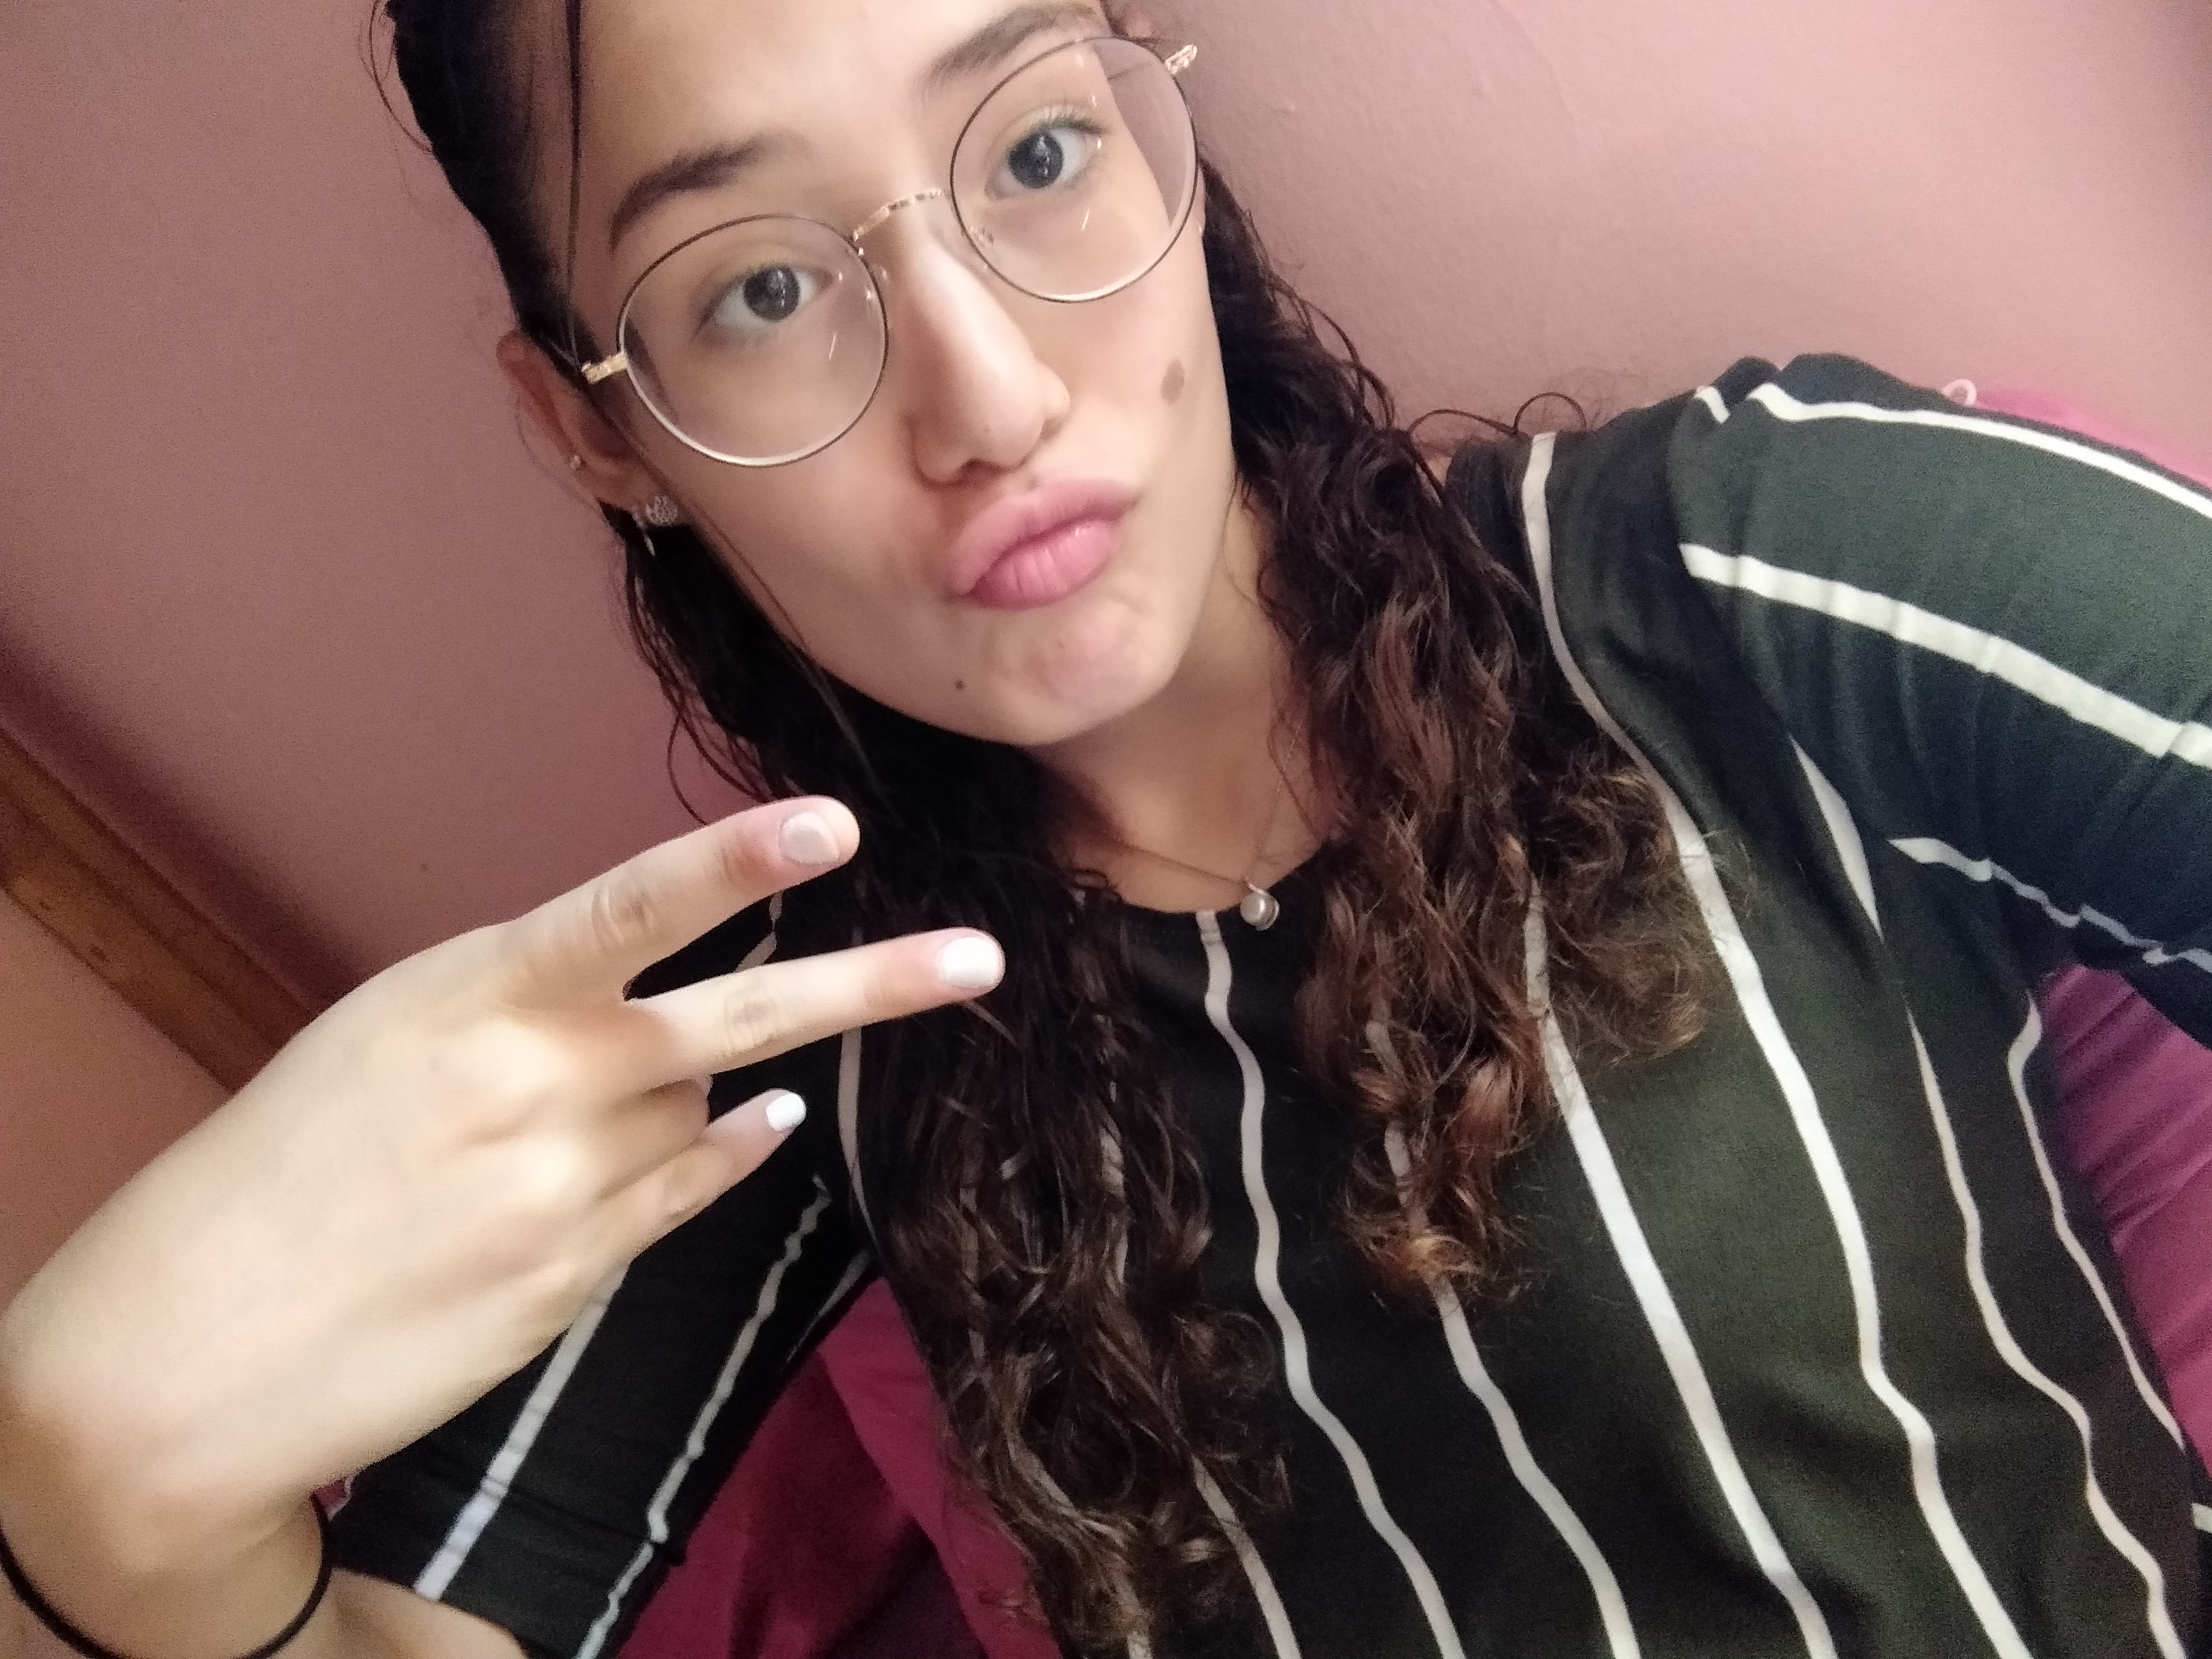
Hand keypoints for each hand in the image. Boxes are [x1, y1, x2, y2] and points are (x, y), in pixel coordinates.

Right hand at [0, 797, 999, 1557]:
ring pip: (699, 1106)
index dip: (736, 864)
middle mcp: (537, 1080)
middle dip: (872, 984)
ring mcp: (568, 1184)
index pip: (627, 910)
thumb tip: (666, 1024)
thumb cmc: (284, 1165)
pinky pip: (693, 1190)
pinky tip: (757, 1125)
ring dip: (675, 1098)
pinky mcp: (582, 1272)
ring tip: (550, 1126)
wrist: (192, 1348)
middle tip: (982, 958)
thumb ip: (526, 1008)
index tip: (833, 826)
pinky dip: (725, 1153)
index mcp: (470, 991)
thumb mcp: (388, 1037)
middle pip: (740, 1017)